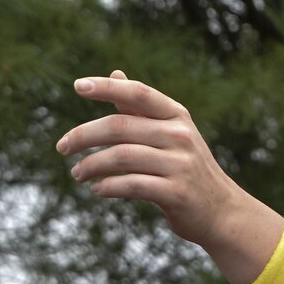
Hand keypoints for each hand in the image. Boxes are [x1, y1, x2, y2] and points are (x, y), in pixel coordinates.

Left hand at [57, 72, 254, 251]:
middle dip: (83, 136)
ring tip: (77, 173)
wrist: (222, 211)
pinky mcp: (176, 193)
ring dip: (91, 165)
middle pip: (120, 126)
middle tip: (62, 147)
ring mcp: (180, 165)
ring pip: (121, 157)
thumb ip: (140, 107)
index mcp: (176, 115)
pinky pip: (131, 185)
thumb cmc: (187, 167)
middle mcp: (180, 135)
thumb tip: (116, 72)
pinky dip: (108, 187)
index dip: (107, 87)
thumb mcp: (170, 132)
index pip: (138, 93)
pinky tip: (97, 189)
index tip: (78, 86)